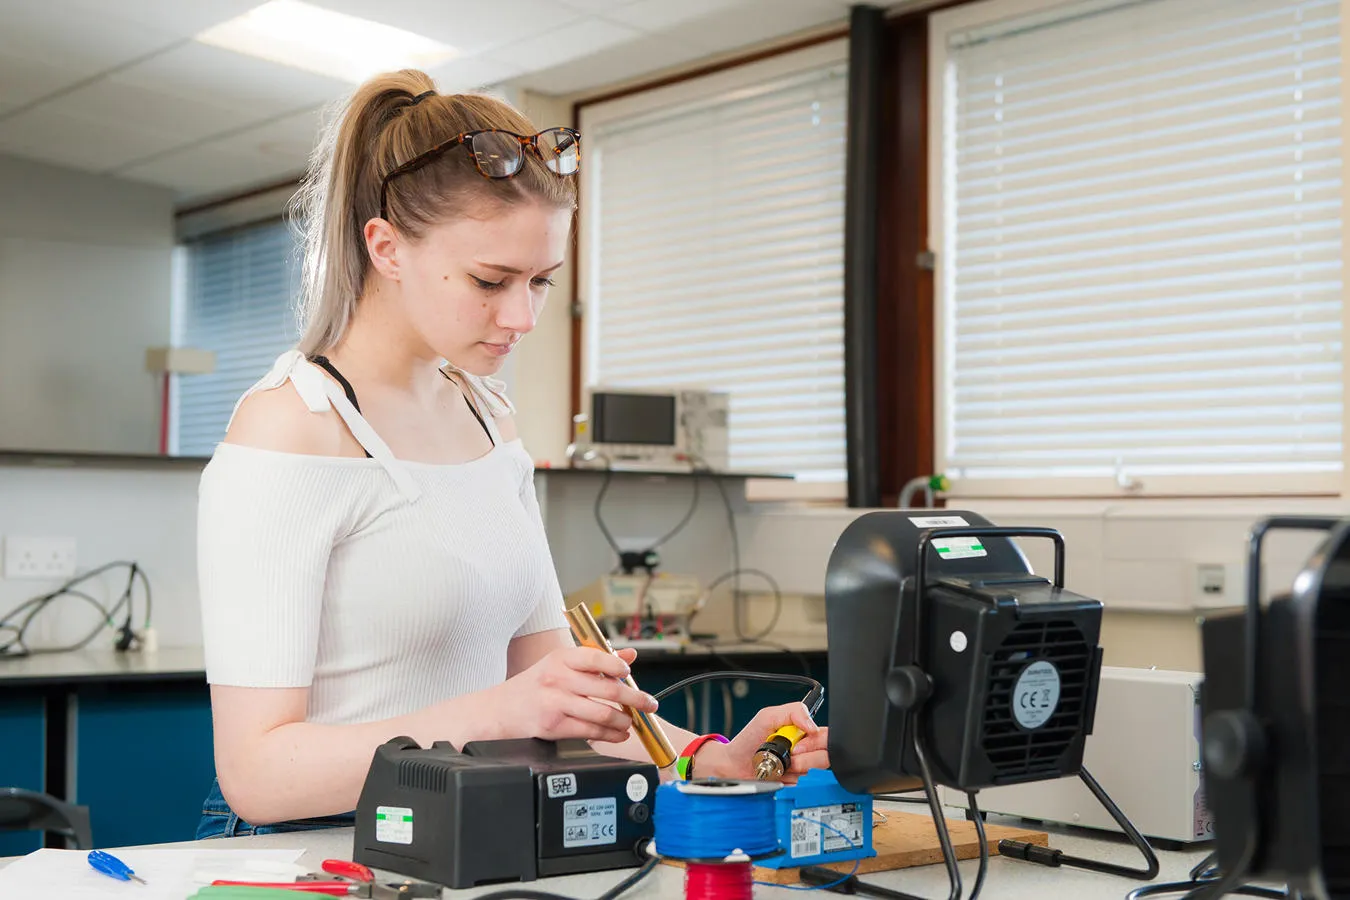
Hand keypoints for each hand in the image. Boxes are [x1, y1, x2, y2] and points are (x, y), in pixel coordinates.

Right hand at [494, 646, 657, 743]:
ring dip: (624, 720)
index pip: (597, 657)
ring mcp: (555, 702)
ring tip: (631, 722)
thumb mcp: (559, 664)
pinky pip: (590, 732)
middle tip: (649, 704)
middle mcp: (558, 678)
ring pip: (602, 713)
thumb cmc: (533, 685)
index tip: (631, 674)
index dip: (619, 666)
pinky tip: (618, 734)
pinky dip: (610, 735)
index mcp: (561, 658)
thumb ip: (595, 659)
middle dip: (635, 698)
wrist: (499, 709)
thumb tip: (629, 656)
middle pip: (607, 688)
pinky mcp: (554, 726)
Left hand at [691, 702, 829, 783]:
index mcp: (804, 734)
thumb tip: (813, 726)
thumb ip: (793, 712)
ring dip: (794, 770)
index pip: (827, 738)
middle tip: (788, 756)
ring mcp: (801, 771)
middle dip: (805, 758)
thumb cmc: (749, 739)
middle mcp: (806, 752)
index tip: (796, 744)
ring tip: (778, 765)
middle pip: (826, 758)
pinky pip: (801, 786)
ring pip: (814, 774)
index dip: (815, 743)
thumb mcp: (768, 716)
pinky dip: (788, 781)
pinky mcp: (793, 787)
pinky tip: (777, 775)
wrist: (733, 764)